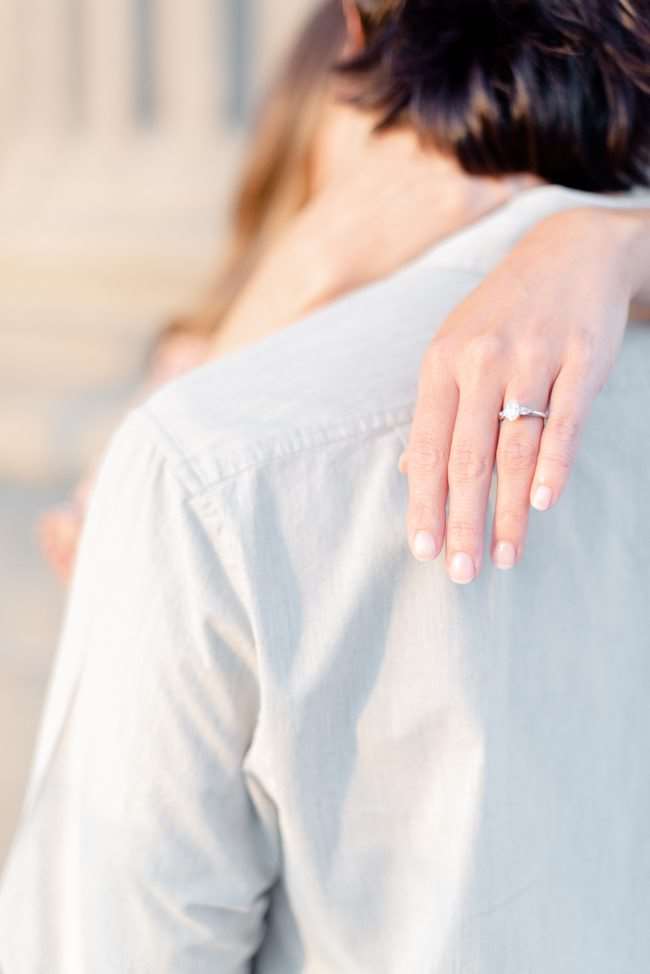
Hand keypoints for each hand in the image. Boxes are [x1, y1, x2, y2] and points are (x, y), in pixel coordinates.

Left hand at [401, 206, 648, 583]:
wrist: (569, 252)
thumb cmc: (503, 313)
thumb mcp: (455, 350)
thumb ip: (436, 412)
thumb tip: (408, 474)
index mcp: (441, 363)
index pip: (426, 447)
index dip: (424, 503)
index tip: (423, 550)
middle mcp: (480, 361)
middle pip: (467, 457)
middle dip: (462, 522)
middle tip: (461, 572)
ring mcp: (532, 358)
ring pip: (514, 449)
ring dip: (507, 511)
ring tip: (503, 557)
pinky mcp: (579, 358)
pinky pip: (562, 421)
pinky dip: (552, 466)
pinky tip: (541, 505)